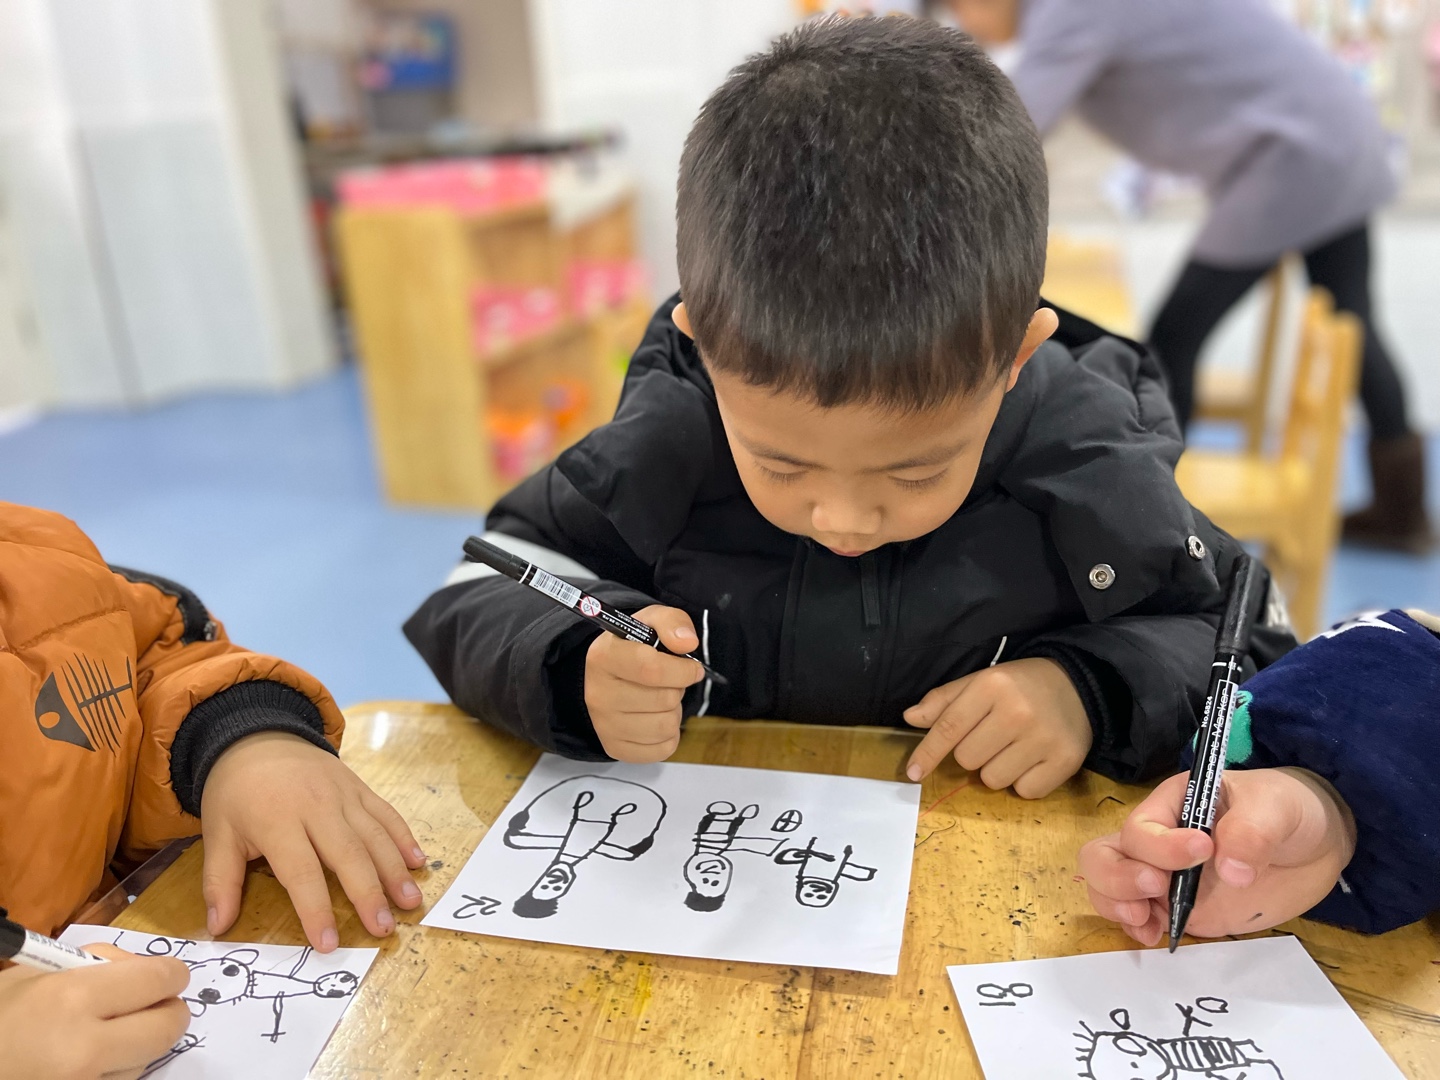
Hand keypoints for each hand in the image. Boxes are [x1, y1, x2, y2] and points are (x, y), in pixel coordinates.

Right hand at [0, 944, 188, 1079]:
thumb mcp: (30, 976)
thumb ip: (92, 966)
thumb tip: (140, 969)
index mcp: (71, 1000)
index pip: (157, 979)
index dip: (171, 974)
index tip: (169, 975)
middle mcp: (85, 1049)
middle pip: (167, 1027)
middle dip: (169, 1010)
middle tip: (158, 1004)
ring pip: (145, 1062)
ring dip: (139, 1045)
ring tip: (110, 1034)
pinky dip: (115, 1072)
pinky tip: (91, 1061)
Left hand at [201, 732, 426, 951]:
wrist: (257, 735)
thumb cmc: (235, 793)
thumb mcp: (218, 834)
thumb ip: (220, 882)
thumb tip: (217, 928)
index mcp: (277, 822)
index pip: (301, 872)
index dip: (315, 909)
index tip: (328, 943)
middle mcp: (316, 807)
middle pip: (348, 855)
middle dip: (369, 894)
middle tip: (384, 929)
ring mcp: (343, 794)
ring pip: (374, 835)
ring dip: (394, 870)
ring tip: (409, 902)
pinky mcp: (359, 786)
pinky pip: (386, 813)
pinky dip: (404, 837)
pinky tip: (417, 862)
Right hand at [584, 605, 705, 761]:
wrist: (609, 676)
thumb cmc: (635, 647)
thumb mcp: (651, 621)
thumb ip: (672, 622)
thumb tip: (688, 644)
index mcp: (603, 657)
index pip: (651, 669)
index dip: (682, 670)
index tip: (693, 668)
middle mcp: (597, 694)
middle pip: (664, 700)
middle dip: (677, 689)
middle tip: (668, 682)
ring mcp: (604, 725)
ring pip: (666, 727)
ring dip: (675, 712)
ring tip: (661, 699)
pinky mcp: (615, 748)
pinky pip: (663, 749)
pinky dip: (669, 735)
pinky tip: (657, 718)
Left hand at [904, 658, 1091, 797]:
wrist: (1080, 685)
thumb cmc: (1021, 685)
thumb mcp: (981, 681)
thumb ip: (944, 700)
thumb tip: (910, 718)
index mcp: (992, 686)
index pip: (948, 728)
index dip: (927, 753)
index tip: (913, 773)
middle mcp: (1017, 712)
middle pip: (968, 759)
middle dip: (973, 753)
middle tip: (993, 736)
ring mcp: (1043, 738)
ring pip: (993, 779)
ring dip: (997, 769)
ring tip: (1014, 747)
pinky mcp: (1065, 761)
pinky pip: (1024, 791)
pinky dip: (1024, 781)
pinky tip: (1033, 759)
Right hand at [1078, 767, 1356, 945]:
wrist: (1315, 846)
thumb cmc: (1289, 811)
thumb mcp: (1277, 808)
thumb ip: (1253, 832)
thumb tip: (1229, 871)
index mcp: (1174, 804)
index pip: (1143, 826)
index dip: (1161, 845)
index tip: (1204, 850)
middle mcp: (1158, 838)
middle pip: (1104, 854)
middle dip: (1119, 876)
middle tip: (1155, 888)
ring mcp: (1165, 876)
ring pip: (1107, 885)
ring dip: (1116, 903)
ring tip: (1147, 919)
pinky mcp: (1178, 908)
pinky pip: (1136, 917)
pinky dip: (1134, 928)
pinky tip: (1156, 934)